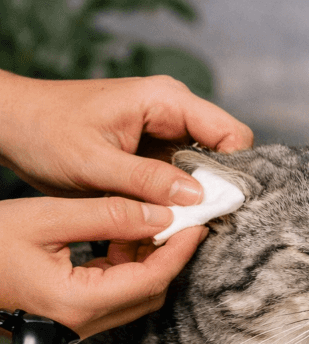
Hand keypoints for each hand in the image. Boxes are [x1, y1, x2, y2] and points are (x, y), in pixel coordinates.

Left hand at [0, 71, 252, 205]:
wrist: (11, 125)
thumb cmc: (44, 132)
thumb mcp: (93, 163)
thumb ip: (147, 180)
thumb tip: (198, 198)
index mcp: (165, 100)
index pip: (232, 134)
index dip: (234, 172)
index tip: (220, 208)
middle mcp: (173, 112)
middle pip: (223, 155)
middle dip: (213, 192)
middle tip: (194, 225)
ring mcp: (166, 132)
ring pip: (203, 172)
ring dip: (192, 201)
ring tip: (172, 226)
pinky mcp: (155, 151)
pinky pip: (182, 179)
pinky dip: (175, 202)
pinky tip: (159, 219)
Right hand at [0, 196, 205, 337]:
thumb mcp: (45, 219)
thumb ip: (106, 216)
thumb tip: (160, 213)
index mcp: (79, 302)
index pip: (152, 279)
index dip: (180, 250)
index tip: (197, 224)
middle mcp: (85, 321)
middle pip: (152, 292)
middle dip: (171, 255)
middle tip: (182, 220)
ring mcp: (81, 323)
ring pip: (138, 295)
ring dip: (150, 261)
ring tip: (149, 222)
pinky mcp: (76, 314)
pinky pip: (118, 295)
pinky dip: (128, 267)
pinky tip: (121, 238)